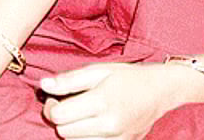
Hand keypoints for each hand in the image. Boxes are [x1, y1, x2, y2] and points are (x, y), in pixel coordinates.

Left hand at [41, 62, 187, 138]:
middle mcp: (110, 125)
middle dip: (60, 118)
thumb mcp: (96, 71)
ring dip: (72, 129)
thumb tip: (43, 86)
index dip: (50, 106)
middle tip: (66, 104)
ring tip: (80, 114)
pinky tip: (90, 124)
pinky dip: (85, 137)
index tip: (55, 97)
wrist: (160, 91)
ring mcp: (117, 139)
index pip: (59, 116)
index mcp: (101, 103)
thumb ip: (68, 80)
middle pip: (64, 131)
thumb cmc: (126, 77)